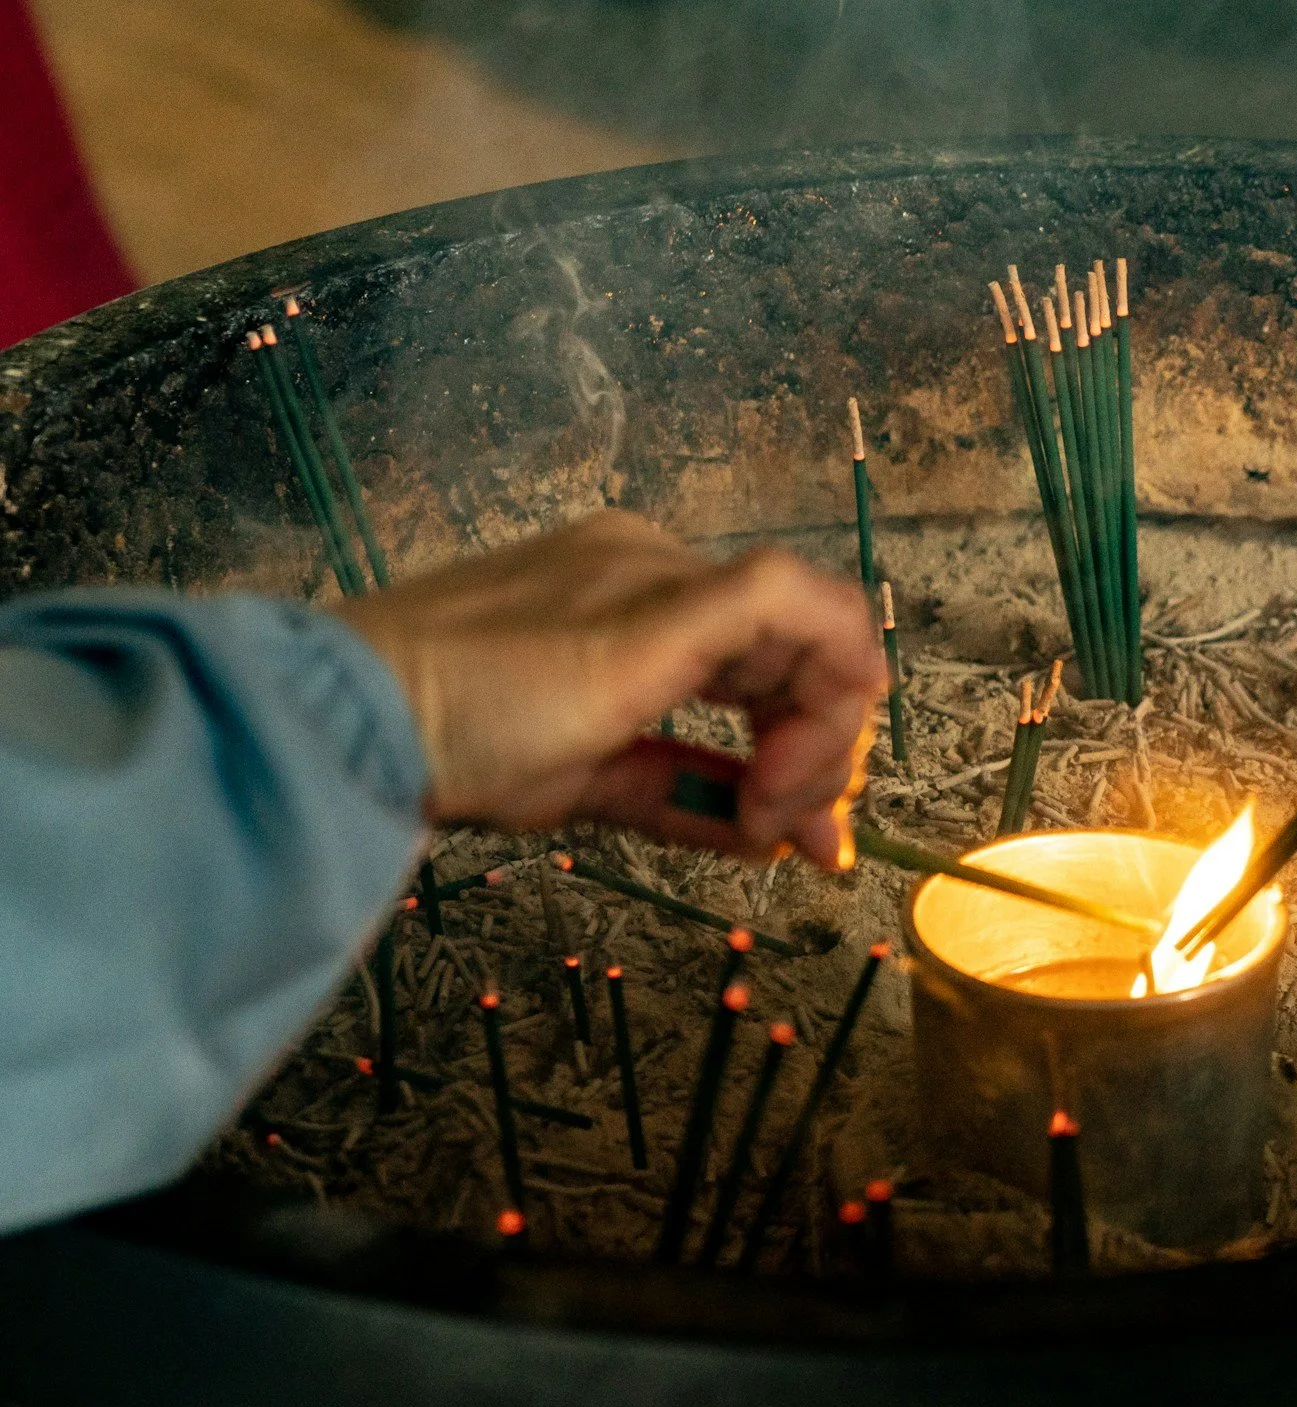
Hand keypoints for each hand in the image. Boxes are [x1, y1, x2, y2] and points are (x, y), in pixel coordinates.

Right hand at [334, 512, 883, 867]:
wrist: (357, 719)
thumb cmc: (447, 747)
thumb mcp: (592, 782)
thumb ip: (688, 797)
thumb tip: (777, 836)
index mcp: (631, 599)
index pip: (762, 660)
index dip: (805, 744)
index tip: (795, 832)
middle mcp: (653, 567)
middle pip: (795, 647)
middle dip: (826, 749)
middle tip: (803, 835)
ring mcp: (658, 572)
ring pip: (811, 626)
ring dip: (822, 738)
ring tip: (774, 816)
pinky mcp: (667, 598)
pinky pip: (795, 604)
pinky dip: (825, 688)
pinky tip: (798, 767)